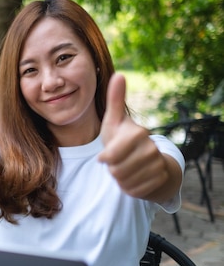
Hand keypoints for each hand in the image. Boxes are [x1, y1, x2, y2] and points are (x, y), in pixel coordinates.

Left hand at [98, 74, 168, 198]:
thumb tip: (119, 74)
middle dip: (112, 169)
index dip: (104, 159)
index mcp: (137, 133)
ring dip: (120, 179)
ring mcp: (158, 165)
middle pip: (116, 171)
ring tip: (125, 168)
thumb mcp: (115, 120)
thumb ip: (114, 100)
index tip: (104, 156)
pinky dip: (129, 188)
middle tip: (117, 162)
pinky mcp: (161, 180)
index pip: (110, 157)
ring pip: (125, 182)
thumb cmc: (124, 138)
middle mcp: (151, 148)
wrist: (147, 159)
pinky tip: (133, 178)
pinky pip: (134, 191)